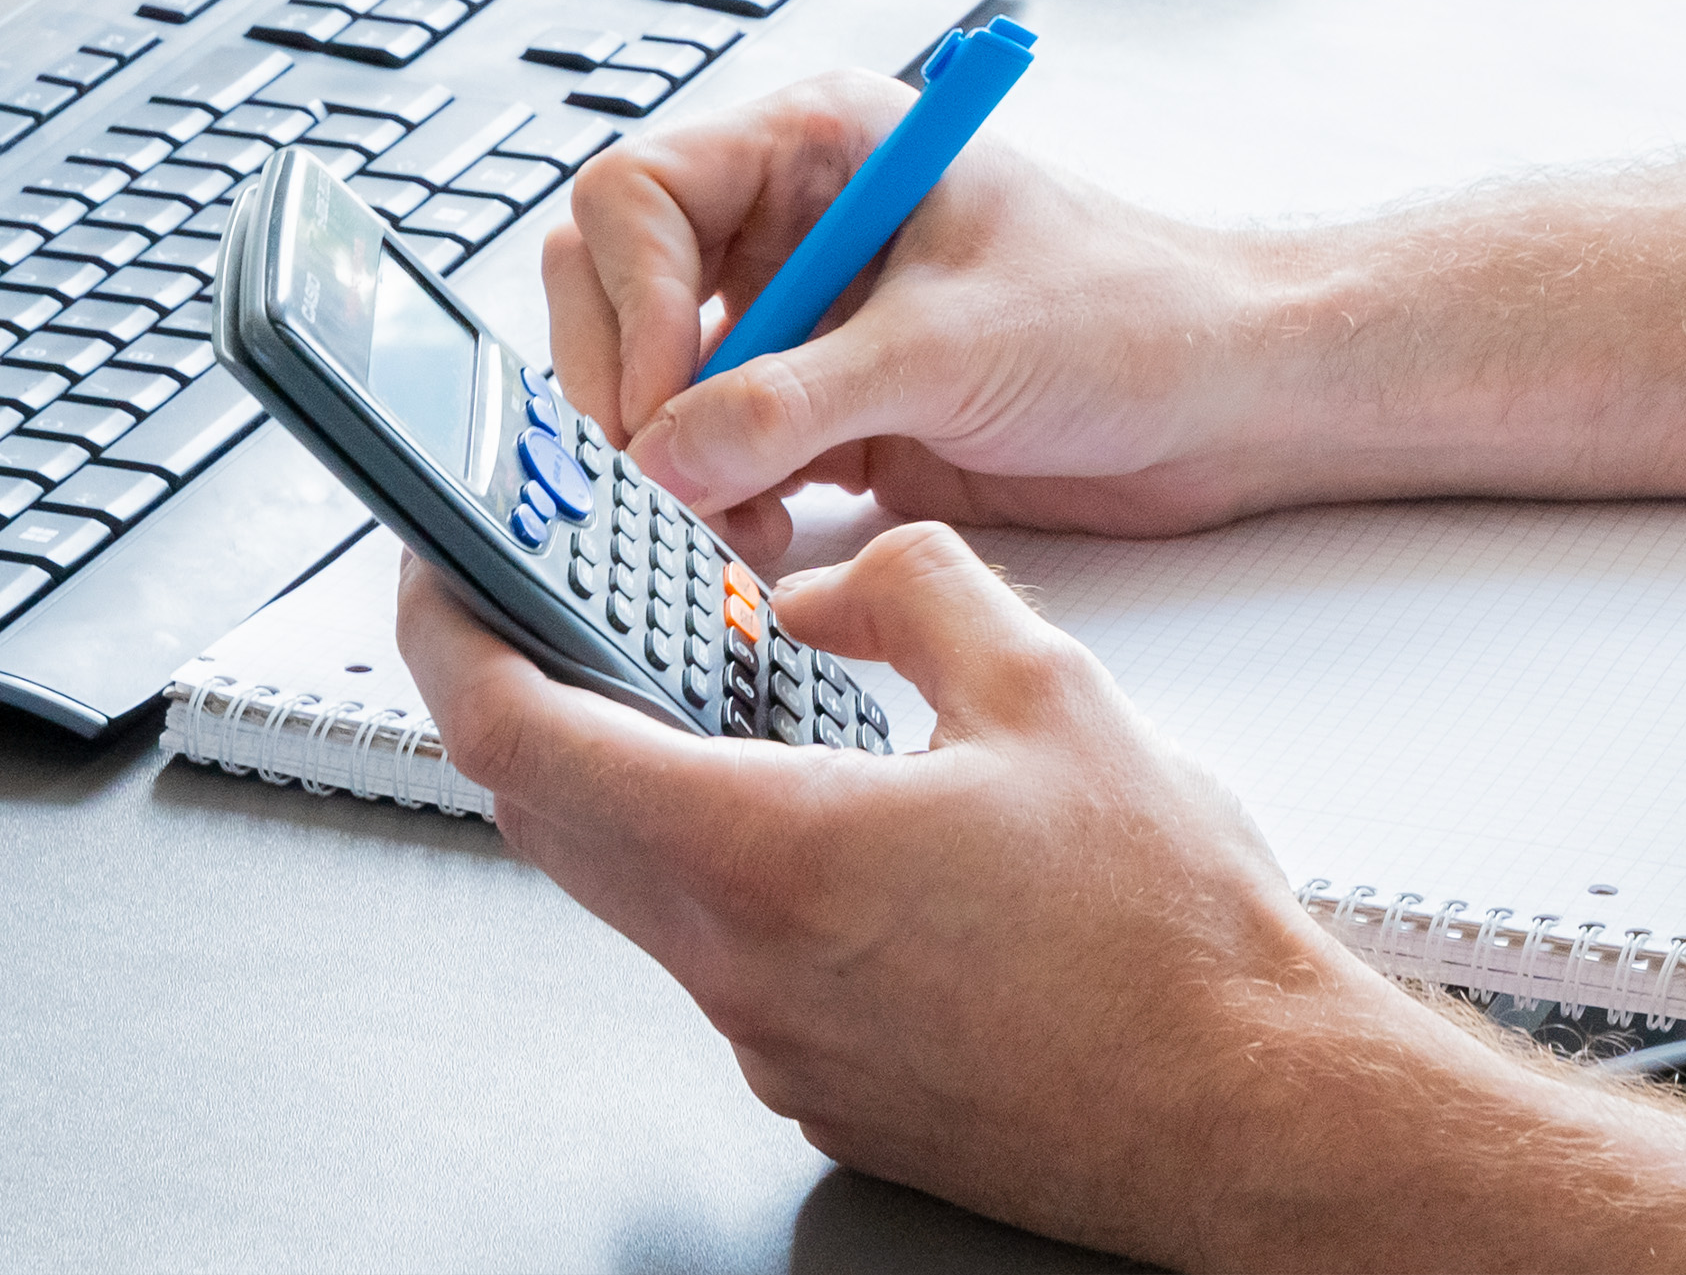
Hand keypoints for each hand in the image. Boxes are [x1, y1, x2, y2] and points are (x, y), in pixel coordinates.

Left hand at [397, 528, 1493, 1261]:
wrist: (1245, 1110)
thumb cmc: (1167, 938)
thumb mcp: (1049, 690)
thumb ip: (910, 594)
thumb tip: (830, 583)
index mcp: (769, 851)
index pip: (528, 740)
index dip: (456, 642)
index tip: (440, 576)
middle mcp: (741, 963)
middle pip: (557, 819)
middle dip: (534, 699)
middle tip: (553, 609)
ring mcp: (773, 1040)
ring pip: (641, 888)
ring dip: (638, 784)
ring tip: (711, 694)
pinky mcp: (821, 1084)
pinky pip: (726, 954)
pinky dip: (729, 864)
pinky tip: (827, 811)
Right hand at [545, 72, 1316, 559]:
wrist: (1225, 403)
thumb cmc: (1132, 314)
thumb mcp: (952, 348)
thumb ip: (796, 400)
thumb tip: (665, 453)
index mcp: (819, 145)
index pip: (640, 195)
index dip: (629, 302)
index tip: (661, 405)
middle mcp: (791, 225)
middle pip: (617, 290)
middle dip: (626, 392)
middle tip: (657, 486)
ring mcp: (801, 321)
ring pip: (655, 385)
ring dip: (668, 465)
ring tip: (723, 528)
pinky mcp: (821, 412)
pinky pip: (713, 456)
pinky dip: (713, 507)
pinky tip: (757, 543)